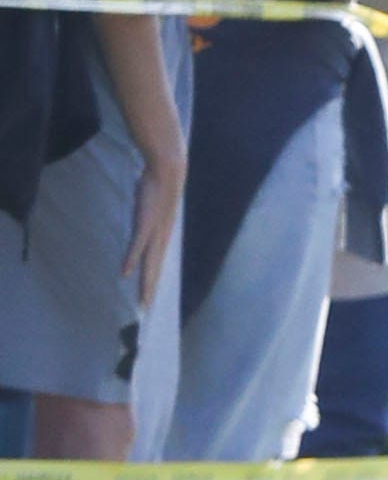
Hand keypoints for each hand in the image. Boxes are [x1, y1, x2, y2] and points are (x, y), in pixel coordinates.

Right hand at [123, 151, 184, 311]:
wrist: (168, 170)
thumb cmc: (158, 187)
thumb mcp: (152, 208)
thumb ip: (147, 217)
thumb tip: (143, 217)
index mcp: (162, 236)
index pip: (156, 264)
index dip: (152, 281)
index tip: (148, 297)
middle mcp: (161, 238)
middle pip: (154, 270)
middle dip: (150, 290)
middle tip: (146, 309)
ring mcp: (154, 232)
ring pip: (149, 263)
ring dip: (145, 282)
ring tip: (143, 300)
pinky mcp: (146, 222)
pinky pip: (138, 245)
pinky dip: (132, 259)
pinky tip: (126, 273)